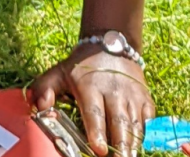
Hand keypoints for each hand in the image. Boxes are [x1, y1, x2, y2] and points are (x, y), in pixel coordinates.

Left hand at [30, 47, 153, 156]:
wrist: (111, 44)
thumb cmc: (82, 66)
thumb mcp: (59, 72)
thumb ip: (45, 88)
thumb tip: (41, 106)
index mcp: (91, 87)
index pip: (94, 113)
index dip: (96, 132)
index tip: (98, 149)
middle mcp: (114, 91)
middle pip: (118, 122)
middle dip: (119, 145)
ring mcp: (132, 94)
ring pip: (135, 123)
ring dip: (133, 144)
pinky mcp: (145, 97)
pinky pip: (148, 118)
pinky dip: (146, 134)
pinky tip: (140, 146)